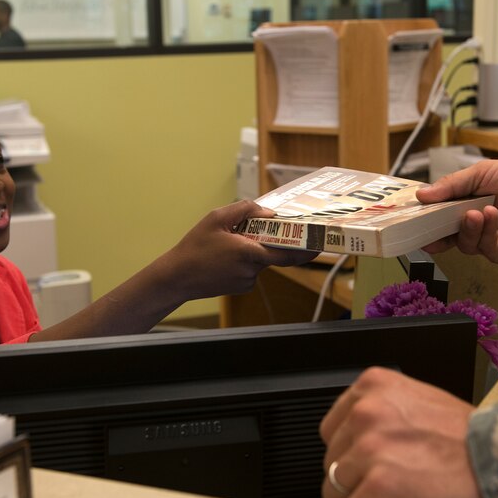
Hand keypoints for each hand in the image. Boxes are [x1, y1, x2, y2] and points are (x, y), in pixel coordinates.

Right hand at [159, 200, 317, 300]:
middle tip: (250, 231)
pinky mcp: (242, 288)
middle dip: (268, 240)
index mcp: (249, 252)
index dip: (306, 250)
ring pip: (260, 260)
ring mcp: (248, 281)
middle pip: (272, 252)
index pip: (287, 253)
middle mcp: (252, 270)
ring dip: (251, 250)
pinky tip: (223, 258)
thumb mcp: (216, 218)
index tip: (320, 245)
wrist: (177, 277)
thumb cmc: (195, 247)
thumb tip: (267, 212)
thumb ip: (244, 209)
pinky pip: (251, 270)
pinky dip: (244, 261)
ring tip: (225, 245)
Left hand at [320, 367, 495, 497]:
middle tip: (390, 482)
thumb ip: (386, 412)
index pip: (334, 427)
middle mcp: (367, 411)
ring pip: (334, 489)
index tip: (369, 463)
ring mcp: (370, 448)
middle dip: (354, 476)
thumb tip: (358, 437)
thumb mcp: (422, 403)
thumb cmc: (475, 440)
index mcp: (374, 386)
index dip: (350, 451)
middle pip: (332, 458)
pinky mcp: (378, 486)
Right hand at [416, 158, 497, 263]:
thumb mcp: (482, 173)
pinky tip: (491, 216)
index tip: (411, 220)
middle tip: (428, 228)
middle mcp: (475, 224)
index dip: (426, 219)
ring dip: (467, 229)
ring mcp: (489, 239)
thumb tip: (421, 195)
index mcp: (466, 204)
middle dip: (437, 233)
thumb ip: (452, 185)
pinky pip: (486, 249)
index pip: (440, 216)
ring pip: (465, 244)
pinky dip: (485, 233)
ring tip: (475, 212)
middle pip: (447, 236)